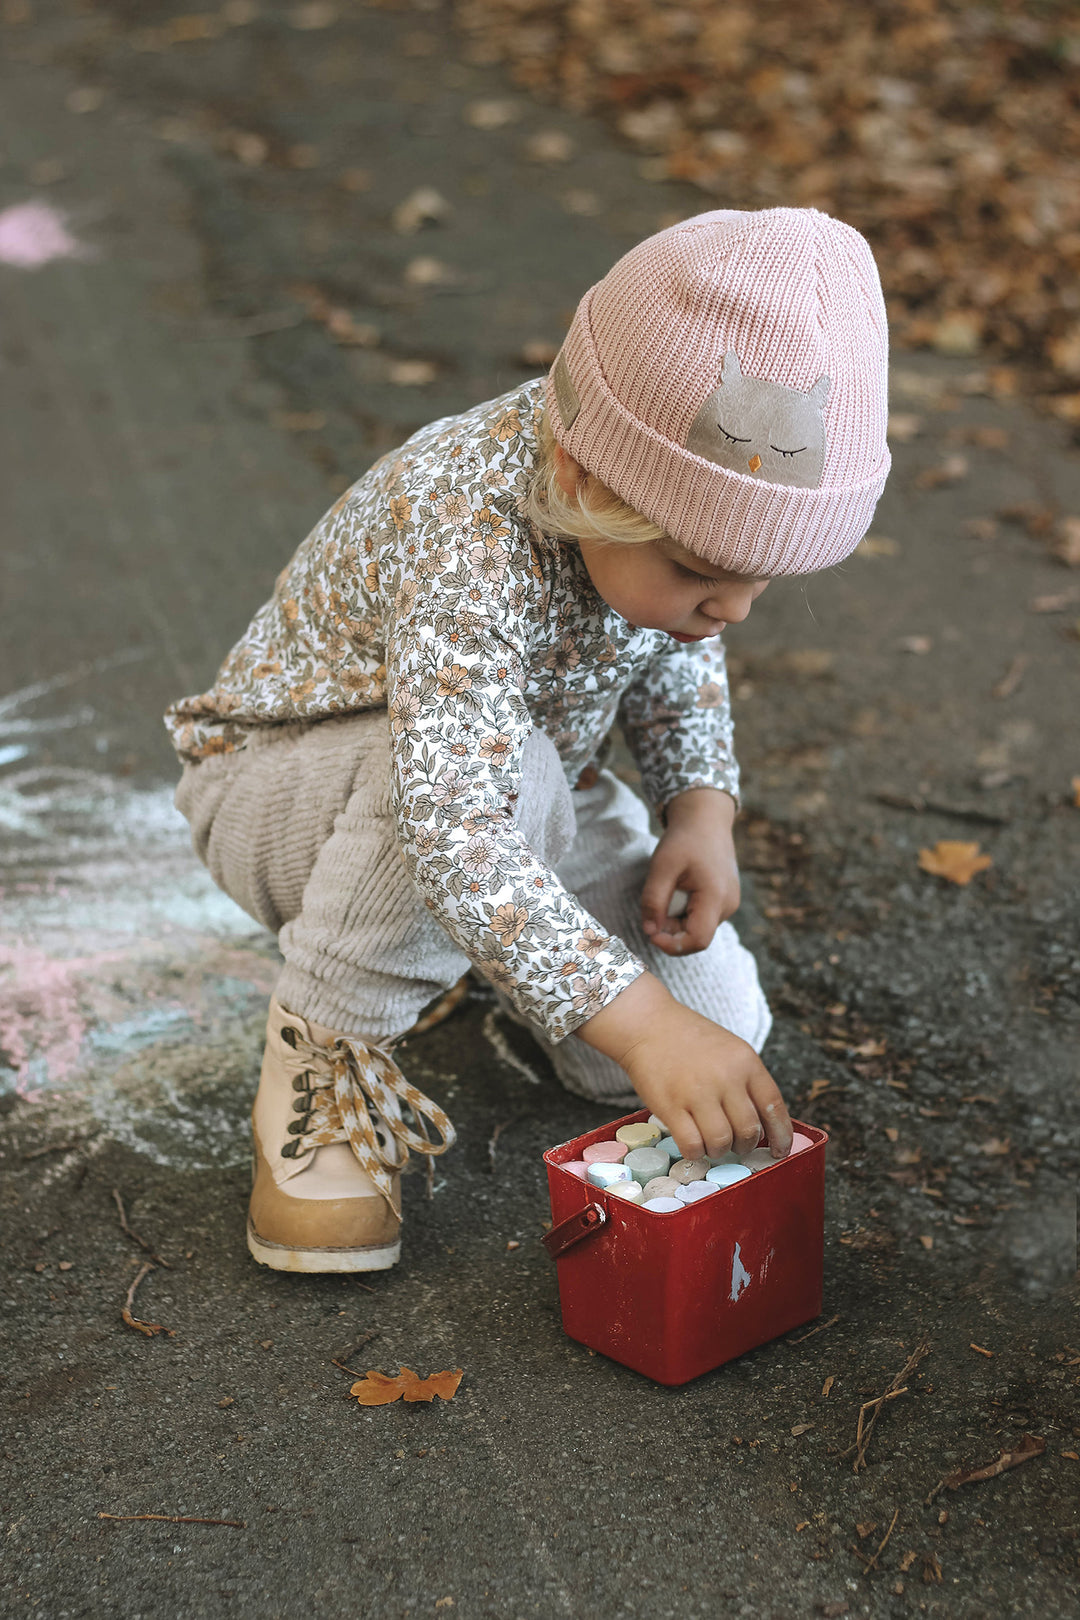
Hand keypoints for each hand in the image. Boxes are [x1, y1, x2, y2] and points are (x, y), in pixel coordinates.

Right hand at [577, 972, 791, 1160]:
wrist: (648, 1024)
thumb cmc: (690, 1039)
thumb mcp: (730, 1050)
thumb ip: (747, 1082)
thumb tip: (763, 1125)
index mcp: (746, 1061)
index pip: (773, 1106)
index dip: (781, 1135)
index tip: (779, 1150)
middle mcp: (725, 1077)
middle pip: (749, 1130)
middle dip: (745, 1145)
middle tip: (736, 1145)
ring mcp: (697, 1093)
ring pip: (721, 1142)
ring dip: (719, 1150)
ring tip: (712, 1143)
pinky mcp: (670, 1106)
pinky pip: (692, 1145)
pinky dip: (696, 1152)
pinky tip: (693, 1145)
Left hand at [641, 788, 739, 955]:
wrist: (706, 818)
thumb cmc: (684, 839)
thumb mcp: (661, 866)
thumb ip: (653, 901)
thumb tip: (650, 931)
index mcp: (716, 897)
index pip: (698, 940)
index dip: (672, 945)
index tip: (650, 933)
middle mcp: (728, 905)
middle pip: (696, 936)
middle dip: (670, 930)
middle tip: (654, 905)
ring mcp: (729, 903)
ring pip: (698, 927)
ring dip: (676, 920)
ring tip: (669, 891)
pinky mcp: (725, 900)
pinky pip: (703, 917)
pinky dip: (685, 912)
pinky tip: (679, 890)